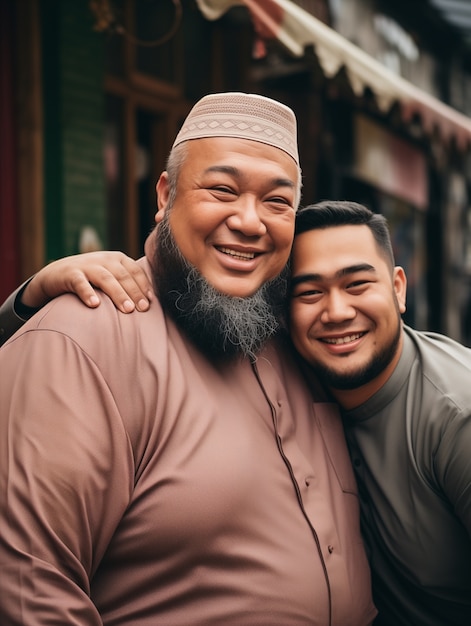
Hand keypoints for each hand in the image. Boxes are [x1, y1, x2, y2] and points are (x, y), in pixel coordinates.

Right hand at [21, 252, 153, 312]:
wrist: (55, 274)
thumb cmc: (90, 280)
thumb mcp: (110, 276)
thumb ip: (127, 284)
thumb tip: (149, 303)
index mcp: (117, 259)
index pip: (135, 271)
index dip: (144, 286)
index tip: (151, 302)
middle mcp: (103, 259)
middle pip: (123, 276)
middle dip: (135, 292)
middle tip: (143, 309)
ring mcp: (86, 265)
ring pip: (105, 279)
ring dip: (118, 294)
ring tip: (128, 310)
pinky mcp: (70, 274)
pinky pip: (80, 283)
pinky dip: (88, 293)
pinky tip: (95, 305)